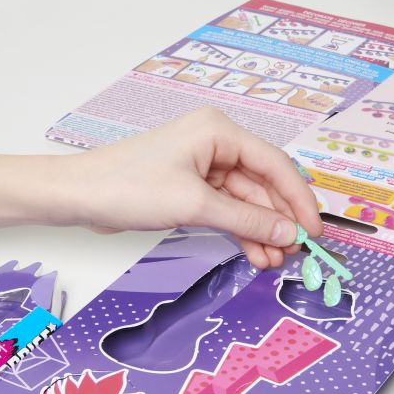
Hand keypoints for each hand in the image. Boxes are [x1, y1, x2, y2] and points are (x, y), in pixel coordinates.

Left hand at [51, 107, 322, 268]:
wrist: (79, 196)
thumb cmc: (130, 187)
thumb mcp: (196, 205)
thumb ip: (247, 220)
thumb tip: (289, 234)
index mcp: (219, 131)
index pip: (275, 164)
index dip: (298, 199)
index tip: (313, 231)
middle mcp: (216, 143)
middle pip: (264, 184)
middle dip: (279, 220)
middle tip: (294, 253)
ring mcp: (204, 166)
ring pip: (247, 201)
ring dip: (261, 231)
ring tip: (273, 262)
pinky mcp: (192, 187)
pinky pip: (228, 209)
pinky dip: (242, 231)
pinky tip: (255, 254)